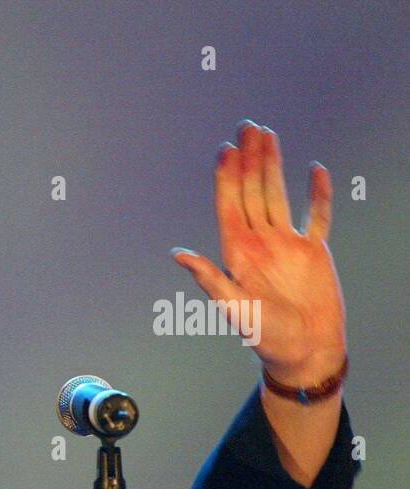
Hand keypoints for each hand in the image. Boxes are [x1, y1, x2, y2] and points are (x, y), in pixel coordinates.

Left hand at [172, 120, 346, 383]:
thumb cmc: (266, 338)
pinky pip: (318, 217)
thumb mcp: (234, 309)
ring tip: (268, 136)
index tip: (224, 150)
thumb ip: (209, 278)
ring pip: (278, 195)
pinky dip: (318, 194)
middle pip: (253, 192)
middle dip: (249, 160)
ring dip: (273, 166)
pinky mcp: (314, 252)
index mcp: (238, 254)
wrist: (305, 352)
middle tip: (247, 127)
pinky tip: (315, 171)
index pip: (229, 207)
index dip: (226, 178)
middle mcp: (260, 244)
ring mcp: (287, 245)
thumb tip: (178, 253)